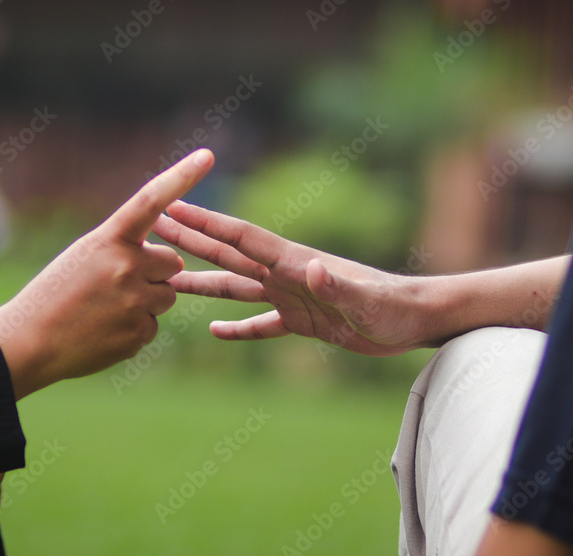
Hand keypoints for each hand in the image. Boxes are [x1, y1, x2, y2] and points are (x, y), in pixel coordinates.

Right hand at [0, 149, 214, 397]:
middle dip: (155, 272)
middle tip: (117, 283)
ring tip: (108, 308)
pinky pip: (153, 324)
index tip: (207, 155)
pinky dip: (135, 328)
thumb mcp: (84, 256)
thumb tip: (170, 261)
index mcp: (109, 239)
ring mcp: (134, 301)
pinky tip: (105, 330)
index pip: (151, 201)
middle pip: (171, 262)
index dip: (182, 177)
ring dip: (148, 300)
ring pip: (167, 295)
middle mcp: (126, 266)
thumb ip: (124, 248)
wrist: (29, 342)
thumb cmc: (55, 294)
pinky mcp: (138, 333)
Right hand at [153, 201, 440, 355]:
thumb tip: (311, 269)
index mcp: (295, 263)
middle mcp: (288, 275)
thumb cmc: (395, 306)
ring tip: (171, 280)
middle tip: (157, 227)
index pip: (242, 239)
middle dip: (193, 241)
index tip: (173, 207)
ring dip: (206, 283)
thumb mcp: (365, 299)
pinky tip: (216, 331)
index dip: (206, 224)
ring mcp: (293, 298)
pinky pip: (262, 325)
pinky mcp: (303, 322)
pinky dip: (238, 328)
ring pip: (239, 288)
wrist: (416, 319)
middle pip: (231, 255)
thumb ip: (337, 284)